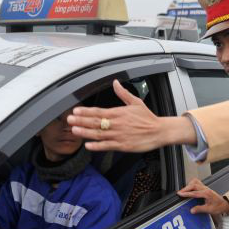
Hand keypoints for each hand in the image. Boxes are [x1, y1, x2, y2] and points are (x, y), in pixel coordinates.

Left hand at [67, 80, 195, 151]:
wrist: (159, 131)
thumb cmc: (147, 118)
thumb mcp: (136, 102)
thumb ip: (123, 93)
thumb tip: (115, 83)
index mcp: (118, 113)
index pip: (99, 111)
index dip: (86, 111)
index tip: (76, 110)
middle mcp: (117, 124)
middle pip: (95, 122)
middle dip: (81, 120)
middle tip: (69, 119)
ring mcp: (119, 135)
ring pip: (99, 134)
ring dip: (85, 132)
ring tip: (74, 130)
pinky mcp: (122, 145)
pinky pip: (107, 146)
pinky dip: (97, 146)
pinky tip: (88, 146)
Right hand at [177, 178, 228, 214]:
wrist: (225, 204)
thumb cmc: (219, 206)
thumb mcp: (210, 209)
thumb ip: (200, 209)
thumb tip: (192, 210)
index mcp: (206, 194)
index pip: (194, 193)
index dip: (186, 193)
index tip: (180, 194)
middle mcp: (206, 189)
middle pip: (193, 185)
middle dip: (185, 188)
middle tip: (180, 192)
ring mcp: (205, 187)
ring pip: (195, 182)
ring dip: (189, 185)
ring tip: (184, 190)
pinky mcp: (205, 188)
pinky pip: (197, 182)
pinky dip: (192, 184)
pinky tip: (190, 189)